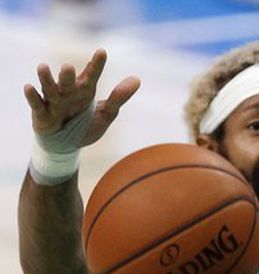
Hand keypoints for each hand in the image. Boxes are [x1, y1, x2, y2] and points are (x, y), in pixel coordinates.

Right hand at [23, 48, 139, 146]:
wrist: (67, 145)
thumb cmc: (86, 124)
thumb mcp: (106, 113)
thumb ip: (119, 97)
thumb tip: (137, 79)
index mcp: (85, 91)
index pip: (92, 75)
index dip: (97, 64)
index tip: (102, 51)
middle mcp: (68, 93)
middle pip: (68, 81)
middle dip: (67, 75)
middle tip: (68, 66)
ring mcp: (53, 102)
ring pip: (49, 88)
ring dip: (46, 79)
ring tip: (43, 67)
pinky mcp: (41, 113)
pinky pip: (37, 104)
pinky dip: (32, 96)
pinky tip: (29, 86)